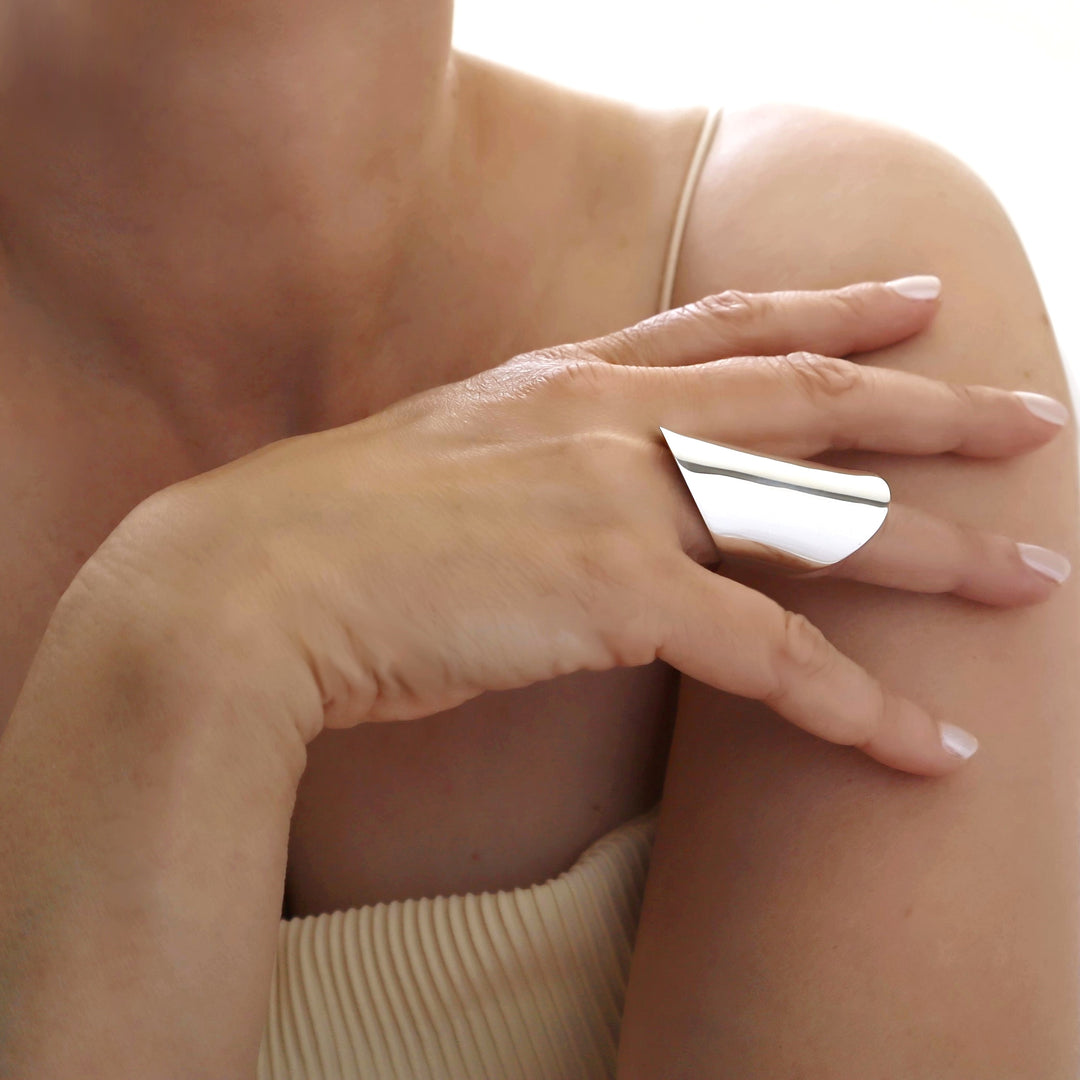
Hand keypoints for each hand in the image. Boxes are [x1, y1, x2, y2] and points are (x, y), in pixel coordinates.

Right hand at [80, 280, 1068, 774]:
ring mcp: (617, 501)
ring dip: (941, 556)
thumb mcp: (444, 459)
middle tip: (1033, 416)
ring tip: (1035, 579)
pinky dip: (855, 708)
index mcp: (565, 380)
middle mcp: (607, 421)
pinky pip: (772, 656)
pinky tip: (924, 746)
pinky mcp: (614, 595)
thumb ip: (528, 460)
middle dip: (934, 407)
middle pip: (809, 402)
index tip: (913, 300)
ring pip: (822, 524)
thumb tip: (574, 496)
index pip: (729, 326)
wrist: (248, 584)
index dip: (829, 306)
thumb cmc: (327, 531)